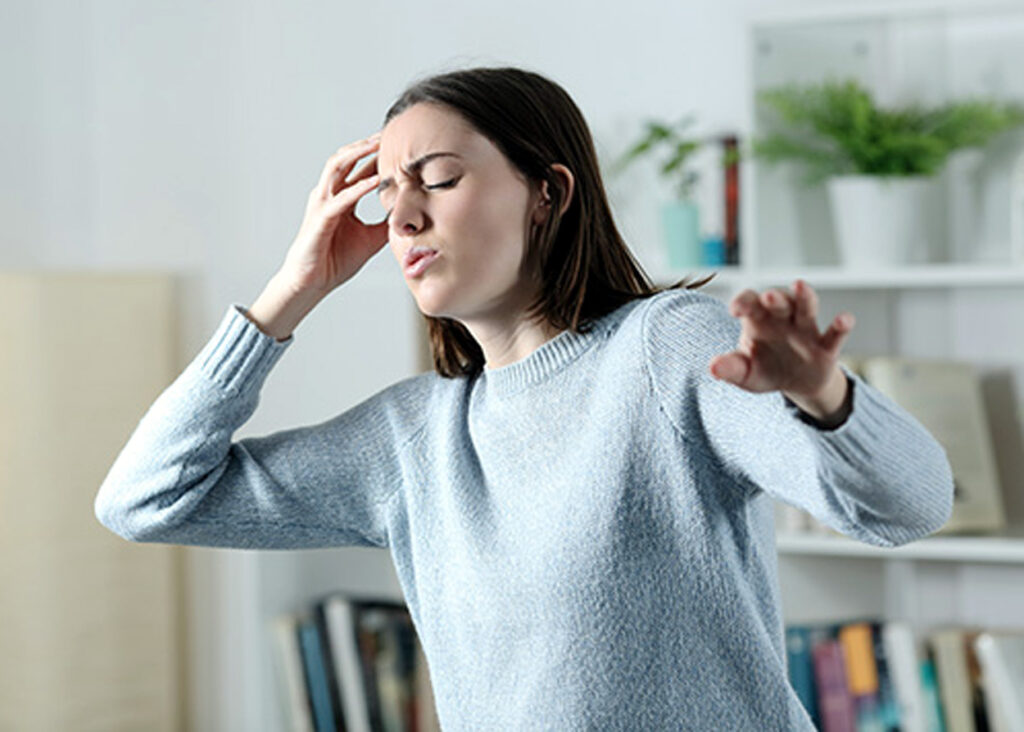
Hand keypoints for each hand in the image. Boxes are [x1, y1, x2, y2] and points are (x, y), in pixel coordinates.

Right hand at [278, 132, 388, 295]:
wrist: (312, 283)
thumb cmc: (335, 260)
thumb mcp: (372, 239)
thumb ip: (387, 223)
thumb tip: (411, 217)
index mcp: (341, 198)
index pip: (359, 169)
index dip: (377, 156)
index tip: (399, 144)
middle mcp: (329, 195)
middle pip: (346, 159)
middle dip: (366, 145)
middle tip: (389, 133)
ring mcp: (322, 204)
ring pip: (336, 168)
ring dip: (357, 154)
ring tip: (378, 144)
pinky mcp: (320, 219)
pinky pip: (340, 199)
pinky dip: (357, 188)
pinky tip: (374, 181)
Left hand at [708, 279, 854, 410]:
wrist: (796, 384)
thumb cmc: (766, 370)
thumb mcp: (745, 373)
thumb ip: (731, 368)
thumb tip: (712, 368)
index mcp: (758, 320)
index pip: (749, 302)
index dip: (743, 302)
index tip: (735, 310)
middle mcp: (782, 319)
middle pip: (779, 301)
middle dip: (774, 298)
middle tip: (769, 297)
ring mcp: (805, 330)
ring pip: (806, 307)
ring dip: (804, 297)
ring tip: (801, 286)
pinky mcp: (826, 347)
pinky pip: (834, 334)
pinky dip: (841, 326)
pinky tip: (845, 319)